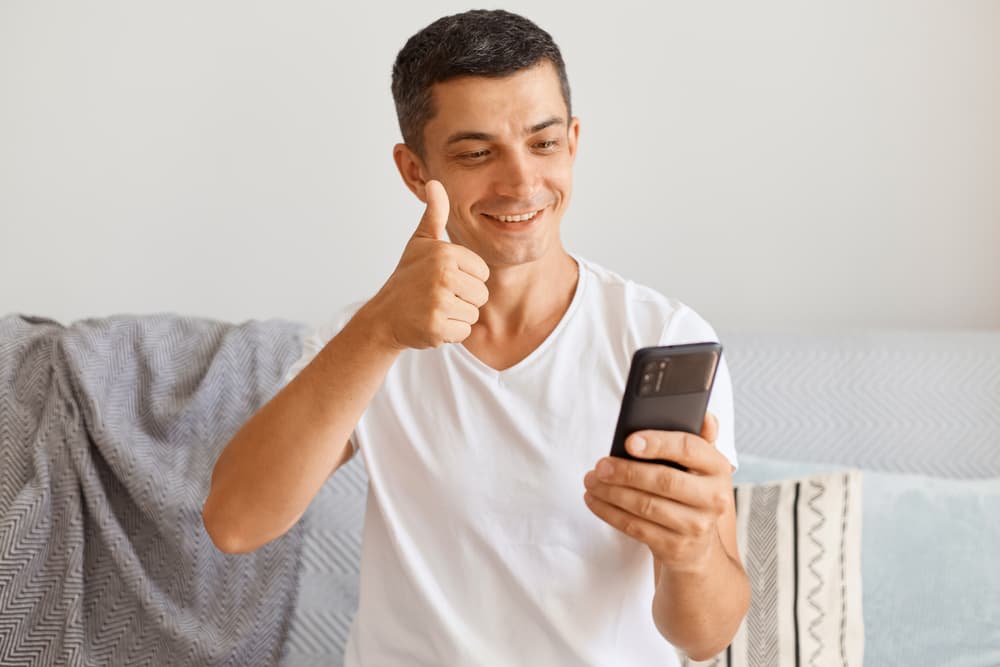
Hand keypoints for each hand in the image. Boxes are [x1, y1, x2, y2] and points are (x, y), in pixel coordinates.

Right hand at [367, 180, 489, 349]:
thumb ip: (434, 215)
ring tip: (433, 308)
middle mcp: (442, 275)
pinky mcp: (436, 327)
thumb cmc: (407, 277)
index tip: (442, 279)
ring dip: (456, 316)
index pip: (482, 273)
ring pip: (473, 314)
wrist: (384, 315)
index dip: (466, 279)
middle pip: (481, 294)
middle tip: (436, 296)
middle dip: (463, 300)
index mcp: (445, 254)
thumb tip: (435, 183)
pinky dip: (449, 333)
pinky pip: (463, 332)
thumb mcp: (420, 243)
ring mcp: (439, 302)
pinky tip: (431, 323)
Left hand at [582, 412, 733, 572]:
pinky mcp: (675, 548)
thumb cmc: (691, 494)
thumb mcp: (700, 466)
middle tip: (600, 465)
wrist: (699, 548)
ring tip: (591, 480)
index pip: (690, 448)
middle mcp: (714, 498)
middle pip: (665, 480)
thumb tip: (706, 417)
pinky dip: (610, 512)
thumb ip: (698, 439)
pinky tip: (595, 500)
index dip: (658, 443)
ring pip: (646, 506)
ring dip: (611, 492)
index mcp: (718, 468)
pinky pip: (636, 528)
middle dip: (626, 472)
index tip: (629, 441)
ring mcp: (696, 526)